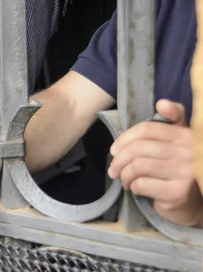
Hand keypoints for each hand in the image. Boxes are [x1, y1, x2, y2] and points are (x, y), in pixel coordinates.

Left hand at [108, 100, 202, 226]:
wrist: (193, 202)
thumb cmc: (177, 168)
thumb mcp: (176, 141)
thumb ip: (171, 119)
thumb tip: (162, 102)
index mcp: (185, 135)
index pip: (147, 129)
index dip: (124, 138)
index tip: (114, 150)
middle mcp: (189, 151)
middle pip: (139, 148)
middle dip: (119, 160)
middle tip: (113, 170)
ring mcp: (186, 172)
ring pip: (138, 166)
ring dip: (124, 175)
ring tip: (124, 180)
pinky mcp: (178, 192)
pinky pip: (142, 184)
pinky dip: (133, 187)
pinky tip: (136, 189)